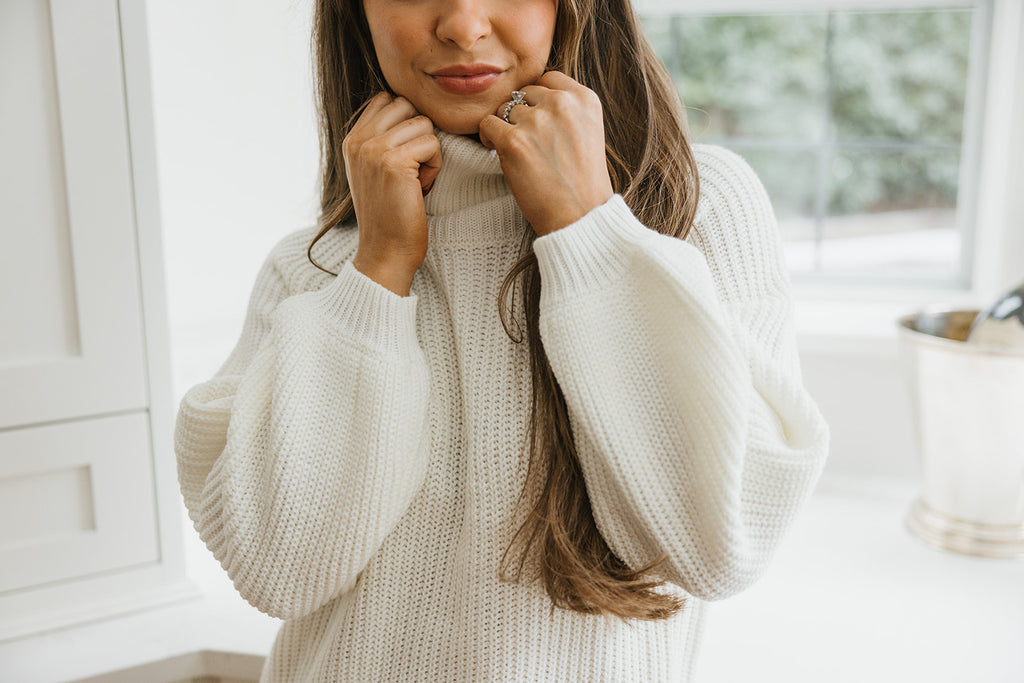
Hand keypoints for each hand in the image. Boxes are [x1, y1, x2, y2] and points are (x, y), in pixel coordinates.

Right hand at [343, 92, 441, 294]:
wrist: (385, 252)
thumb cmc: (389, 215)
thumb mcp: (375, 170)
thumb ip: (382, 139)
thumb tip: (411, 111)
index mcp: (352, 139)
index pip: (387, 100)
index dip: (406, 123)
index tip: (405, 157)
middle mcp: (358, 140)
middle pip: (406, 106)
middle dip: (419, 133)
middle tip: (413, 169)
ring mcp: (374, 150)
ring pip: (423, 123)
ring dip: (429, 152)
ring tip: (417, 181)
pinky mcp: (394, 162)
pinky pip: (432, 144)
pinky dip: (435, 167)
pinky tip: (421, 188)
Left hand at [477, 71, 613, 236]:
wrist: (580, 216)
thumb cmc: (583, 182)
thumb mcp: (589, 132)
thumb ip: (567, 110)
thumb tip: (534, 97)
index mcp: (585, 99)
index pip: (548, 79)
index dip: (538, 100)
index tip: (539, 121)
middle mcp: (562, 104)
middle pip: (524, 93)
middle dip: (521, 114)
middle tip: (527, 142)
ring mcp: (536, 121)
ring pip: (504, 109)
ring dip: (505, 127)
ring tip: (517, 152)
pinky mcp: (513, 141)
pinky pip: (486, 124)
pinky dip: (488, 138)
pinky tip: (499, 154)